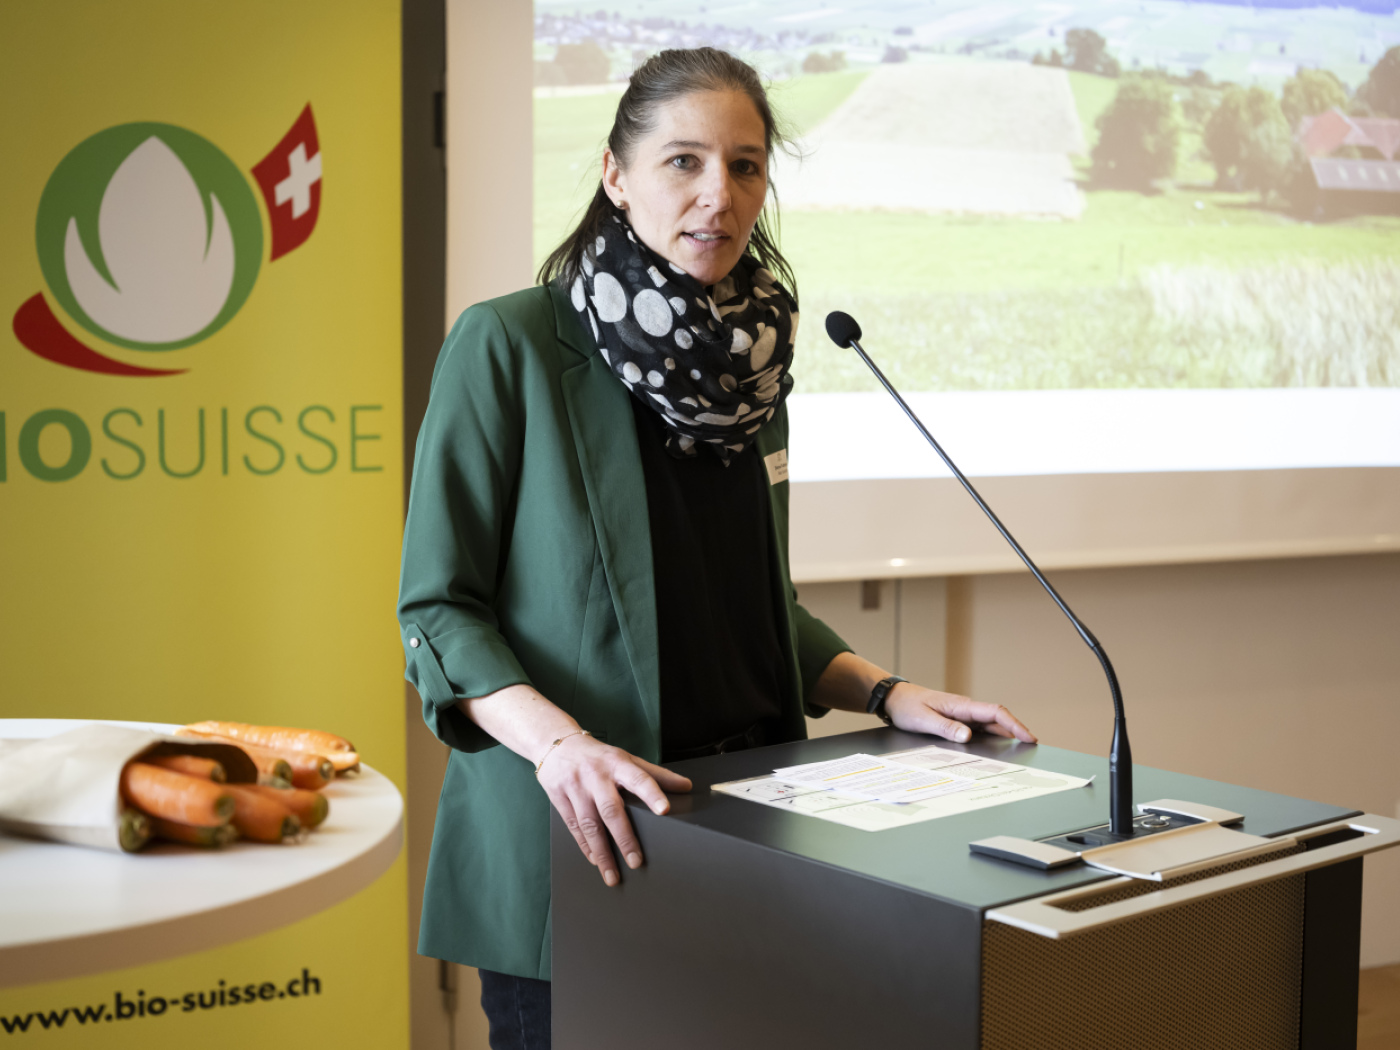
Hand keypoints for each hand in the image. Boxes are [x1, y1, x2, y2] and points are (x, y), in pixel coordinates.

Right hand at [535, 734, 691, 886]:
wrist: (557, 745)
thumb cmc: (598, 756)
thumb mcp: (627, 758)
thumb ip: (656, 774)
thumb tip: (686, 786)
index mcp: (617, 764)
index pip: (638, 777)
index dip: (652, 793)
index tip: (663, 810)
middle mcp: (596, 776)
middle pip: (611, 809)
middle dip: (624, 838)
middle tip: (636, 860)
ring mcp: (576, 788)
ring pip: (589, 824)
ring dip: (602, 852)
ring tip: (613, 874)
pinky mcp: (559, 799)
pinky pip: (574, 827)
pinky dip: (585, 847)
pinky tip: (595, 860)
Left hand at [884, 684, 1036, 743]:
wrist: (894, 698)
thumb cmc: (907, 706)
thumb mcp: (923, 718)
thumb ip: (945, 727)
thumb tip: (968, 735)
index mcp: (961, 705)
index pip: (996, 712)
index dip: (1015, 724)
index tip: (1029, 737)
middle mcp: (965, 709)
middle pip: (998, 719)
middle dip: (1017, 731)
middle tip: (1032, 748)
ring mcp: (962, 715)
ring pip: (990, 725)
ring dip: (1006, 735)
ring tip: (1020, 750)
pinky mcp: (957, 720)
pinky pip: (979, 729)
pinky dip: (991, 738)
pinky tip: (996, 748)